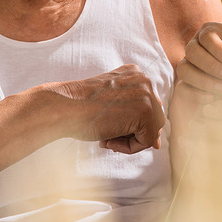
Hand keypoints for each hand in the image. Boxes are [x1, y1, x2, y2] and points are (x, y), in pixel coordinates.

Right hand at [41, 64, 165, 153]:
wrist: (64, 107)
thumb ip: (133, 114)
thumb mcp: (110, 104)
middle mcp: (145, 80)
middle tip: (106, 132)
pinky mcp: (146, 112)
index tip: (109, 124)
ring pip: (151, 131)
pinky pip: (147, 141)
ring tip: (106, 137)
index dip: (129, 124)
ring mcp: (148, 95)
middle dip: (130, 132)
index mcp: (136, 74)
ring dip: (128, 140)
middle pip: (152, 119)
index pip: (145, 108)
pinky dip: (128, 148)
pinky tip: (108, 139)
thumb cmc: (80, 108)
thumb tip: (157, 142)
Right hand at [176, 22, 221, 99]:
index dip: (218, 48)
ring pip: (183, 69)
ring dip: (203, 80)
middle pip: (191, 51)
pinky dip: (196, 94)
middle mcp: (195, 46)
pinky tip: (212, 98)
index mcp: (211, 33)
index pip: (207, 36)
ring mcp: (188, 65)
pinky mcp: (185, 84)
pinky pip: (182, 88)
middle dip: (210, 65)